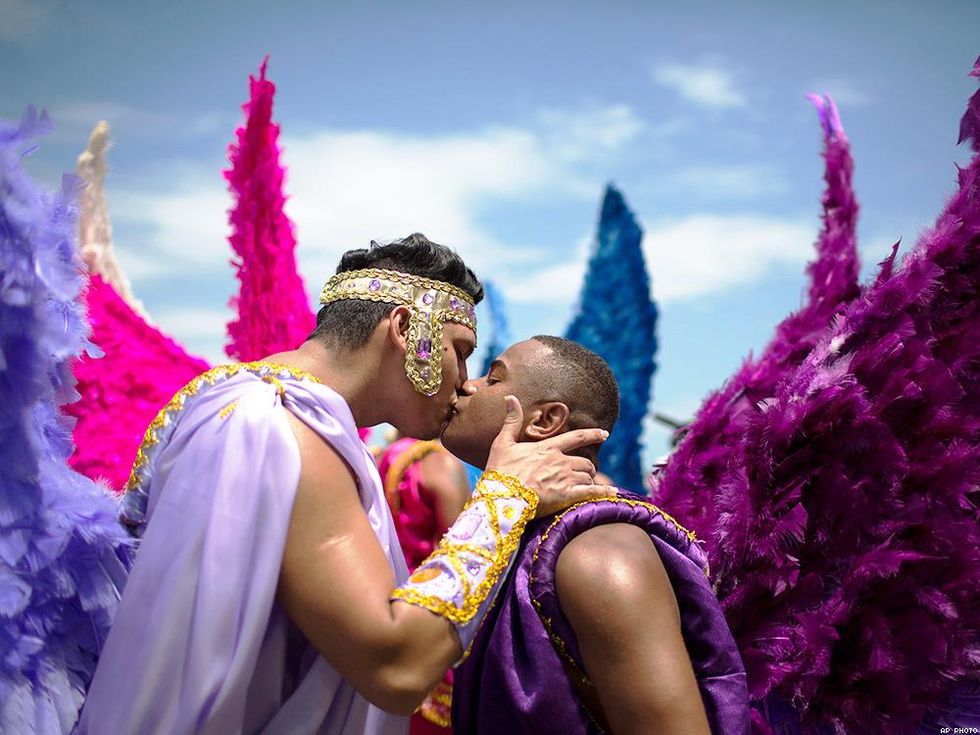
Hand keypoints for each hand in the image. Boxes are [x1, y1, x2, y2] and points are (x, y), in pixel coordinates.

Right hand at [485, 396, 613, 517]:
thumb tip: (510, 398)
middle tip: (585, 473)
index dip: (592, 434)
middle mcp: (560, 461)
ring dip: (588, 481)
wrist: (501, 496)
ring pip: (588, 477)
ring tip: (585, 486)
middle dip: (587, 468)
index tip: (605, 434)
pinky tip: (611, 492)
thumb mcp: (503, 442)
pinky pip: (591, 492)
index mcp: (548, 448)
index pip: (576, 437)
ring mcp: (565, 479)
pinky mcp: (566, 496)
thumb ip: (511, 421)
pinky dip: (603, 491)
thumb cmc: (500, 470)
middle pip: (585, 462)